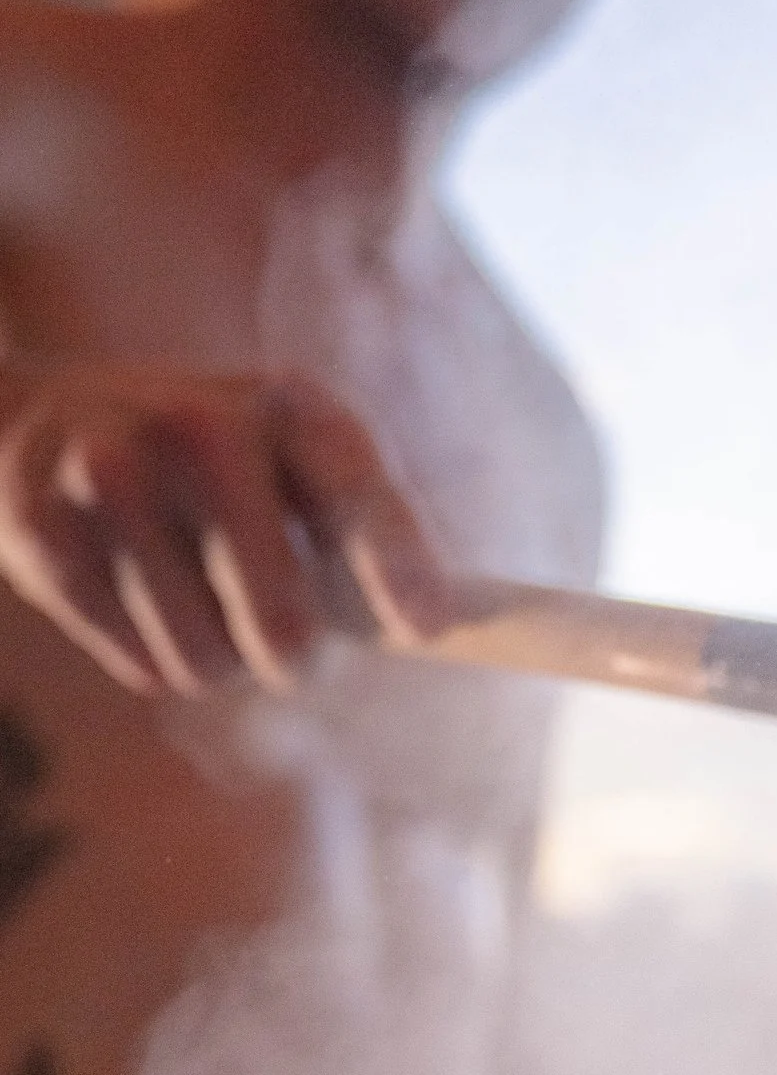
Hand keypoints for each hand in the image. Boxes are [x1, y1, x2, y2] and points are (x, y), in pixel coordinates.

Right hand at [0, 363, 452, 696]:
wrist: (38, 420)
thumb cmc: (207, 461)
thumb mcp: (287, 457)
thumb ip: (359, 531)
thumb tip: (439, 627)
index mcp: (285, 407)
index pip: (356, 493)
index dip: (398, 567)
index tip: (430, 628)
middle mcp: (200, 428)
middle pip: (282, 623)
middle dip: (292, 659)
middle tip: (284, 649)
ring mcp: (114, 473)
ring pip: (208, 662)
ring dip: (218, 664)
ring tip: (195, 605)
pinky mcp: (43, 529)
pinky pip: (143, 666)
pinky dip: (152, 658)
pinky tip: (134, 597)